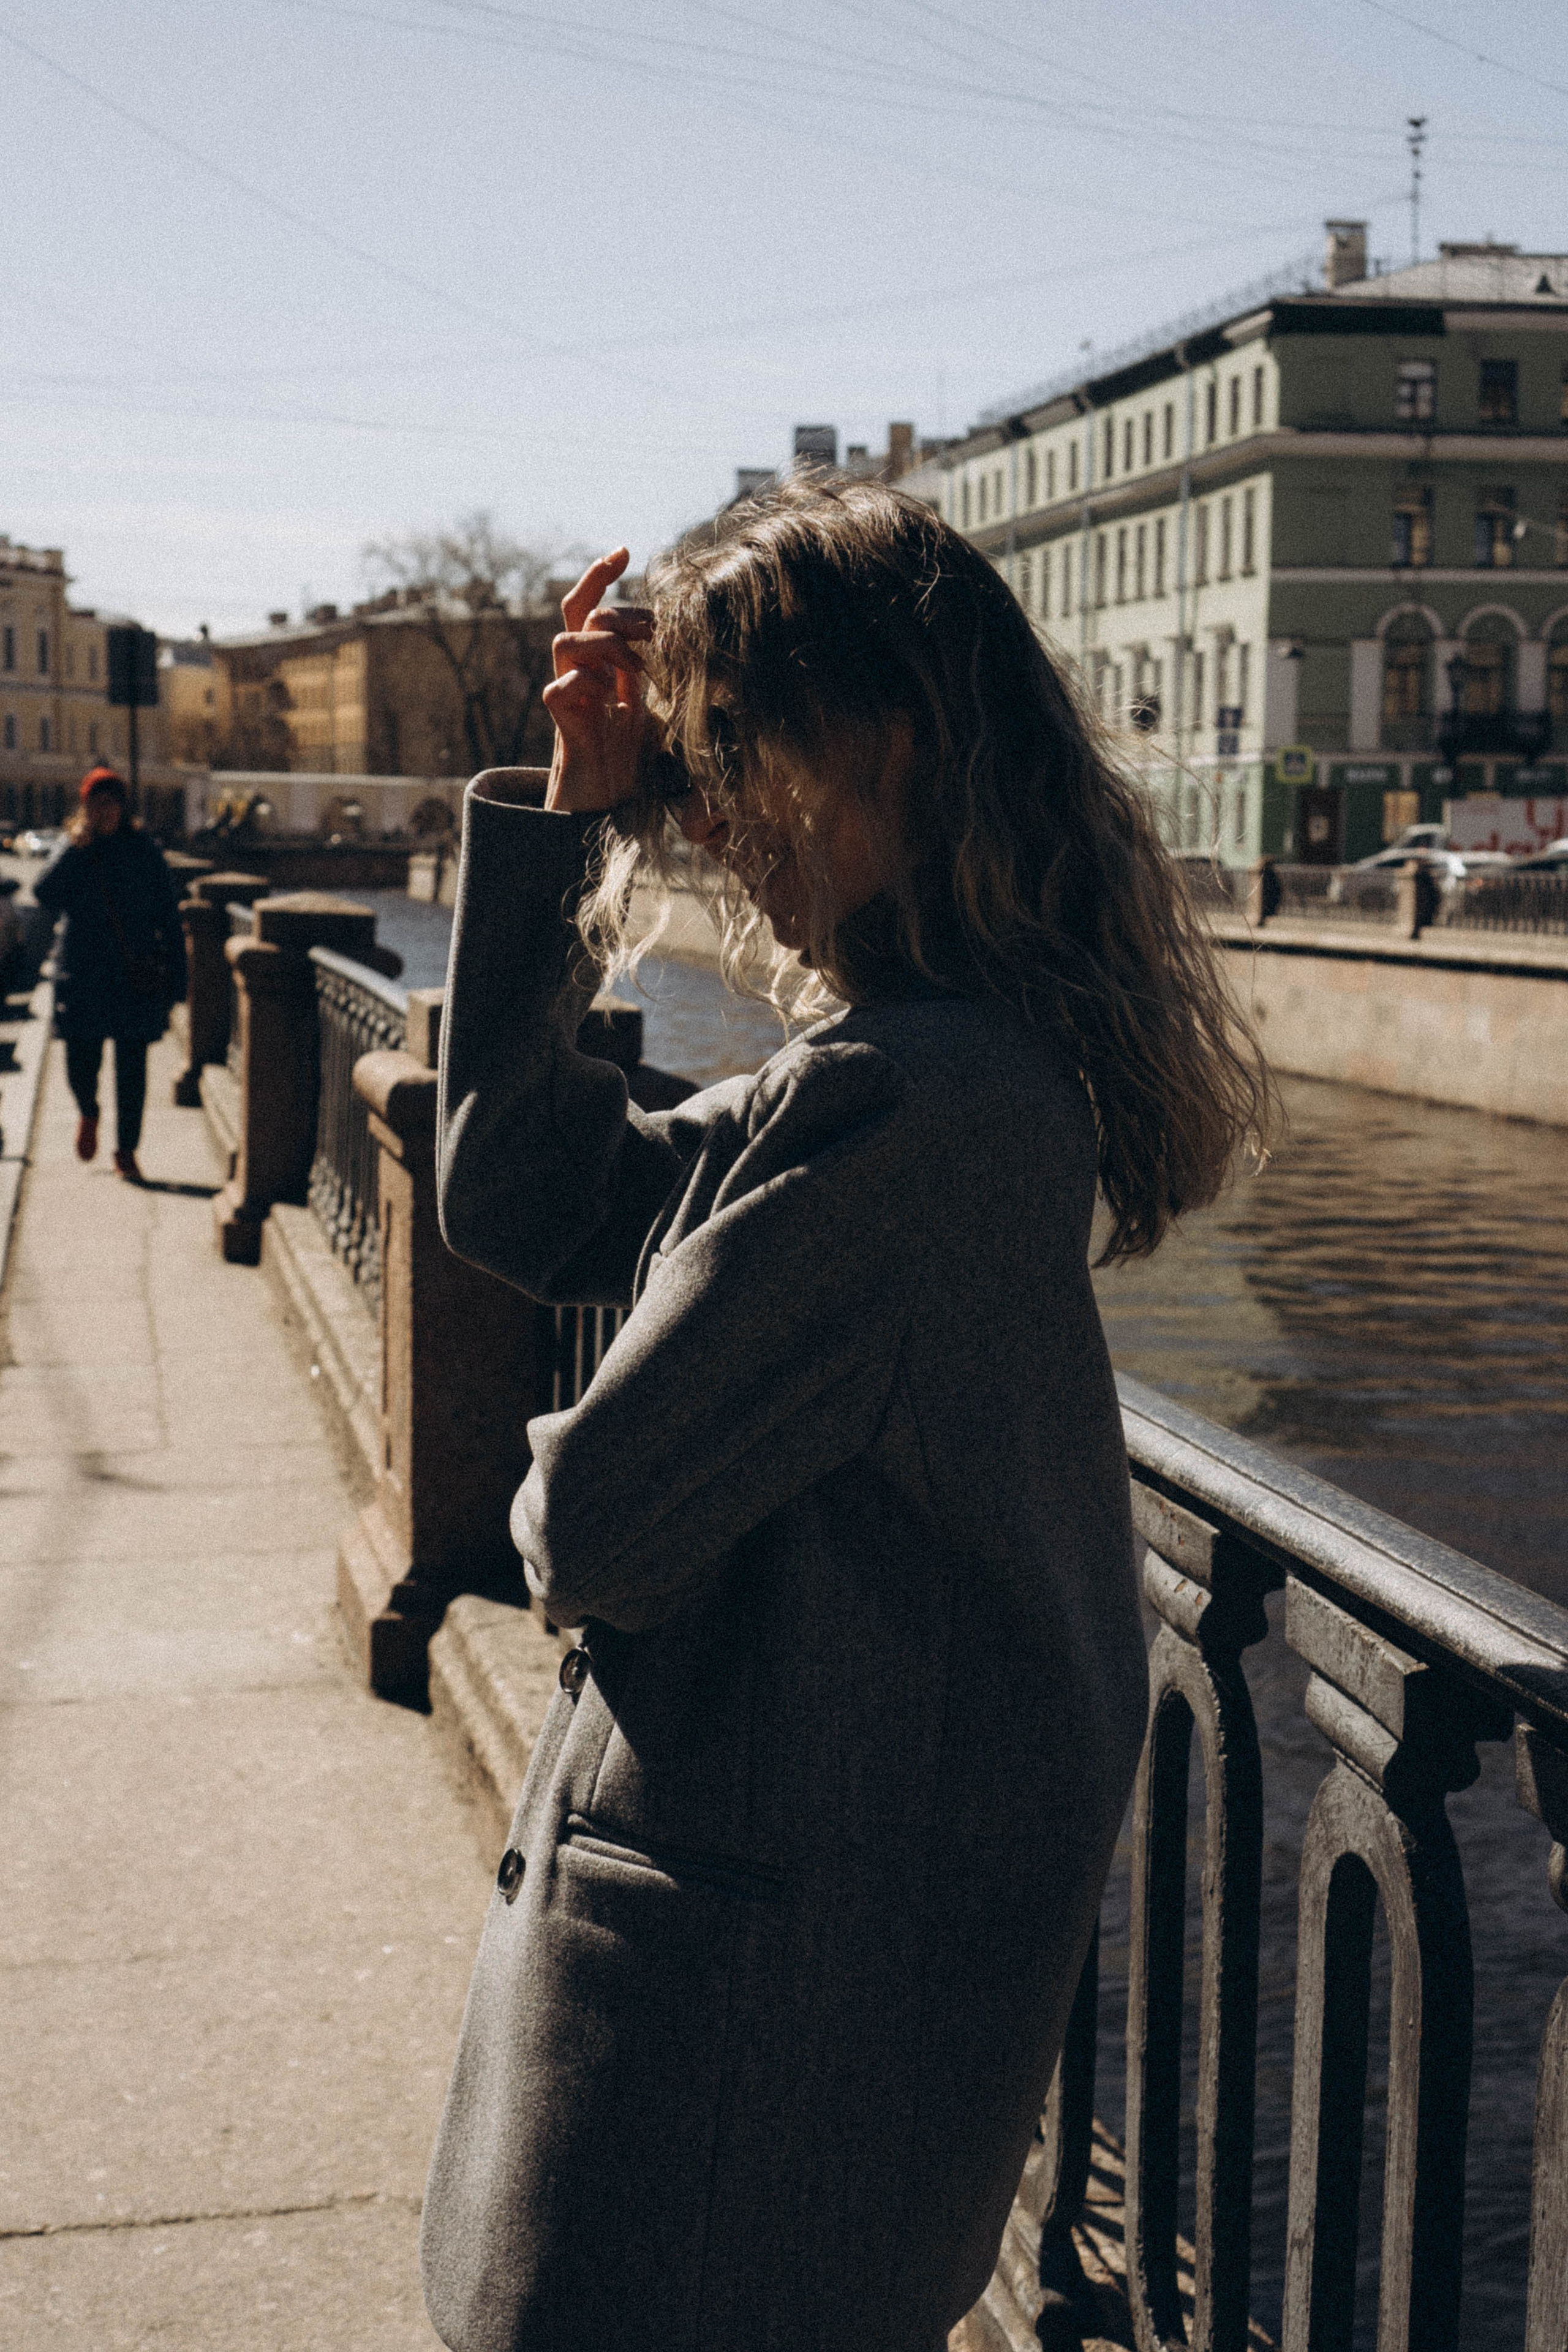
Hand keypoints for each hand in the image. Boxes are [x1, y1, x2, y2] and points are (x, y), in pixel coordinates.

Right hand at [543, 549, 652, 812]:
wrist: (608, 806)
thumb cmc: (635, 761)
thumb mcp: (659, 709)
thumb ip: (666, 681)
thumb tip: (704, 654)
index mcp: (603, 663)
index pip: (592, 606)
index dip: (602, 574)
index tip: (625, 550)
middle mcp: (581, 672)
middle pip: (574, 612)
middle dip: (613, 606)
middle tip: (652, 629)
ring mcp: (569, 695)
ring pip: (563, 642)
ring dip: (603, 644)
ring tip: (636, 668)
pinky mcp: (563, 724)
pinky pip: (558, 689)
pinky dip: (588, 685)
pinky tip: (616, 701)